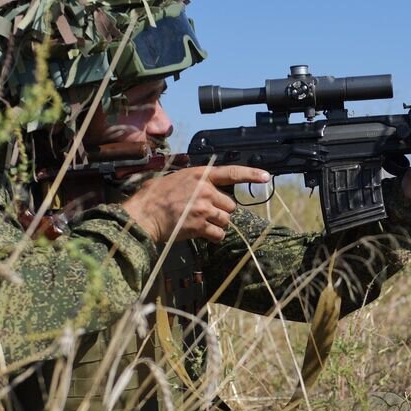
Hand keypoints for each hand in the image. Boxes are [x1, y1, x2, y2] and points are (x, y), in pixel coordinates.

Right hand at [121, 165, 269, 243]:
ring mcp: (204, 208)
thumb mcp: (175, 178)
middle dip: (221, 211)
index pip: (231, 172)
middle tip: (204, 214)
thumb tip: (204, 187)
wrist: (143, 215)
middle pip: (230, 205)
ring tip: (199, 223)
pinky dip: (213, 237)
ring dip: (216, 225)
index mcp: (200, 174)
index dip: (251, 175)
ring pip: (225, 220)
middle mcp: (205, 190)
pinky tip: (201, 234)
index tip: (266, 177)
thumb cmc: (154, 197)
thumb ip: (194, 181)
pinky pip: (218, 234)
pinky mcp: (200, 225)